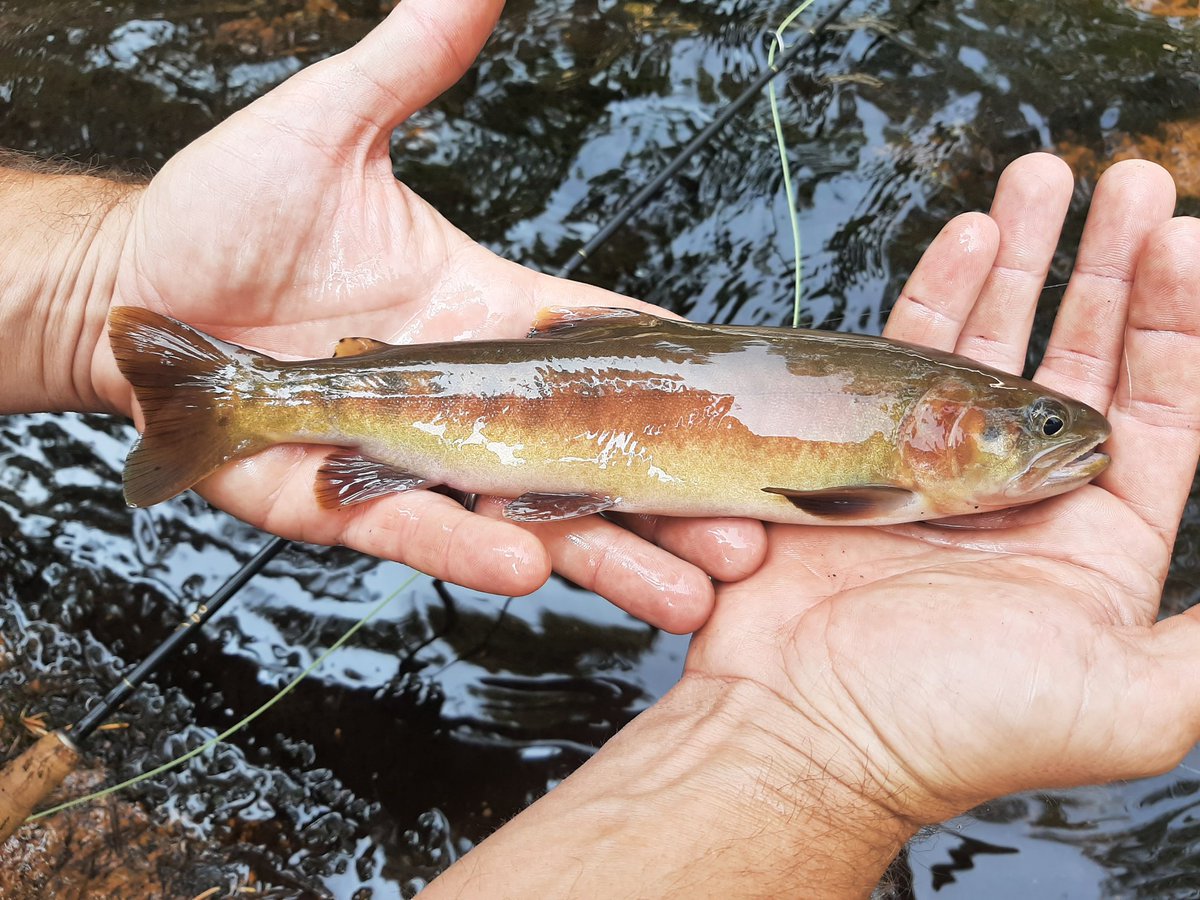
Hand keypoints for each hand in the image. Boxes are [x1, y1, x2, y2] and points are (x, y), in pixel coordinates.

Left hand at [73, 0, 763, 626]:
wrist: (134, 291)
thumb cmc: (226, 212)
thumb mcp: (330, 128)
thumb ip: (410, 63)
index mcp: (487, 318)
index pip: (602, 352)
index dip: (672, 382)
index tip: (745, 408)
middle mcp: (469, 398)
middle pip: (592, 456)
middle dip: (668, 501)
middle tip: (743, 537)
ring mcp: (413, 455)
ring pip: (527, 515)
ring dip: (608, 555)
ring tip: (683, 592)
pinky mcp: (345, 499)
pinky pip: (418, 528)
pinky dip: (469, 545)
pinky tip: (531, 565)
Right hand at [690, 153, 1199, 821]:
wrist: (805, 728)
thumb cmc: (955, 724)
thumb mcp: (1127, 699)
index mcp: (1094, 540)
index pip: (1161, 408)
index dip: (1180, 323)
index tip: (1183, 243)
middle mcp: (1020, 493)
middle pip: (1082, 355)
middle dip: (1109, 267)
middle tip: (1131, 184)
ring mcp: (936, 464)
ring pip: (993, 339)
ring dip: (1025, 258)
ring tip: (1044, 178)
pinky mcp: (861, 448)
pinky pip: (906, 354)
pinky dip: (938, 292)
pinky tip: (966, 235)